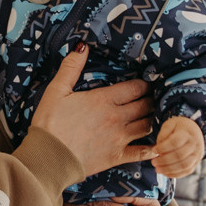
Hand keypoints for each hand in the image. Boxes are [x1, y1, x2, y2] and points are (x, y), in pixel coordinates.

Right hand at [28, 47, 154, 174]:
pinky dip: (152, 147)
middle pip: (145, 105)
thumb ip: (71, 67)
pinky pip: (142, 151)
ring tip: (154, 115)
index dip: (144, 84)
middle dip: (151, 99)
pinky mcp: (117, 156)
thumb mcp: (56, 90)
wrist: (48, 159)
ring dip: (153, 119)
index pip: (135, 88)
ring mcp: (119, 138)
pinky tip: (157, 145)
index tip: (147, 83)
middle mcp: (117, 118)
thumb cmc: (50, 123)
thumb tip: (82, 46)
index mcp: (104, 99)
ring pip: (147, 125)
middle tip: (153, 97)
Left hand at [152, 116, 203, 178]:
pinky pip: (186, 171)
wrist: (194, 131)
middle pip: (179, 155)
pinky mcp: (196, 162)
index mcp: (187, 133)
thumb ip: (163, 134)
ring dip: (169, 169)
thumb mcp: (170, 124)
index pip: (175, 142)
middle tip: (153, 162)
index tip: (154, 150)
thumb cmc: (179, 128)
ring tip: (158, 169)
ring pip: (184, 165)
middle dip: (164, 160)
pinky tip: (165, 173)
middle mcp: (194, 144)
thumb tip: (159, 148)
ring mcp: (196, 155)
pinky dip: (175, 174)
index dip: (163, 148)